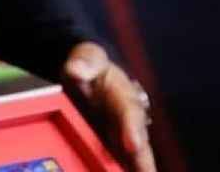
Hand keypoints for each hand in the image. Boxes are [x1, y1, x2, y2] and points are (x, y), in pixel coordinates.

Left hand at [63, 42, 155, 171]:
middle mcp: (128, 122)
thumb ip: (85, 63)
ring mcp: (121, 138)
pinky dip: (117, 169)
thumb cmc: (92, 68)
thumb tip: (76, 70)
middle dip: (143, 162)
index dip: (132, 129)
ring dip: (136, 168)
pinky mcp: (110, 149)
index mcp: (124, 97)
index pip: (130, 113)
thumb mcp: (89, 58)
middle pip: (139, 145)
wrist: (88, 75)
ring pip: (132, 159)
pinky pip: (115, 164)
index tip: (133, 144)